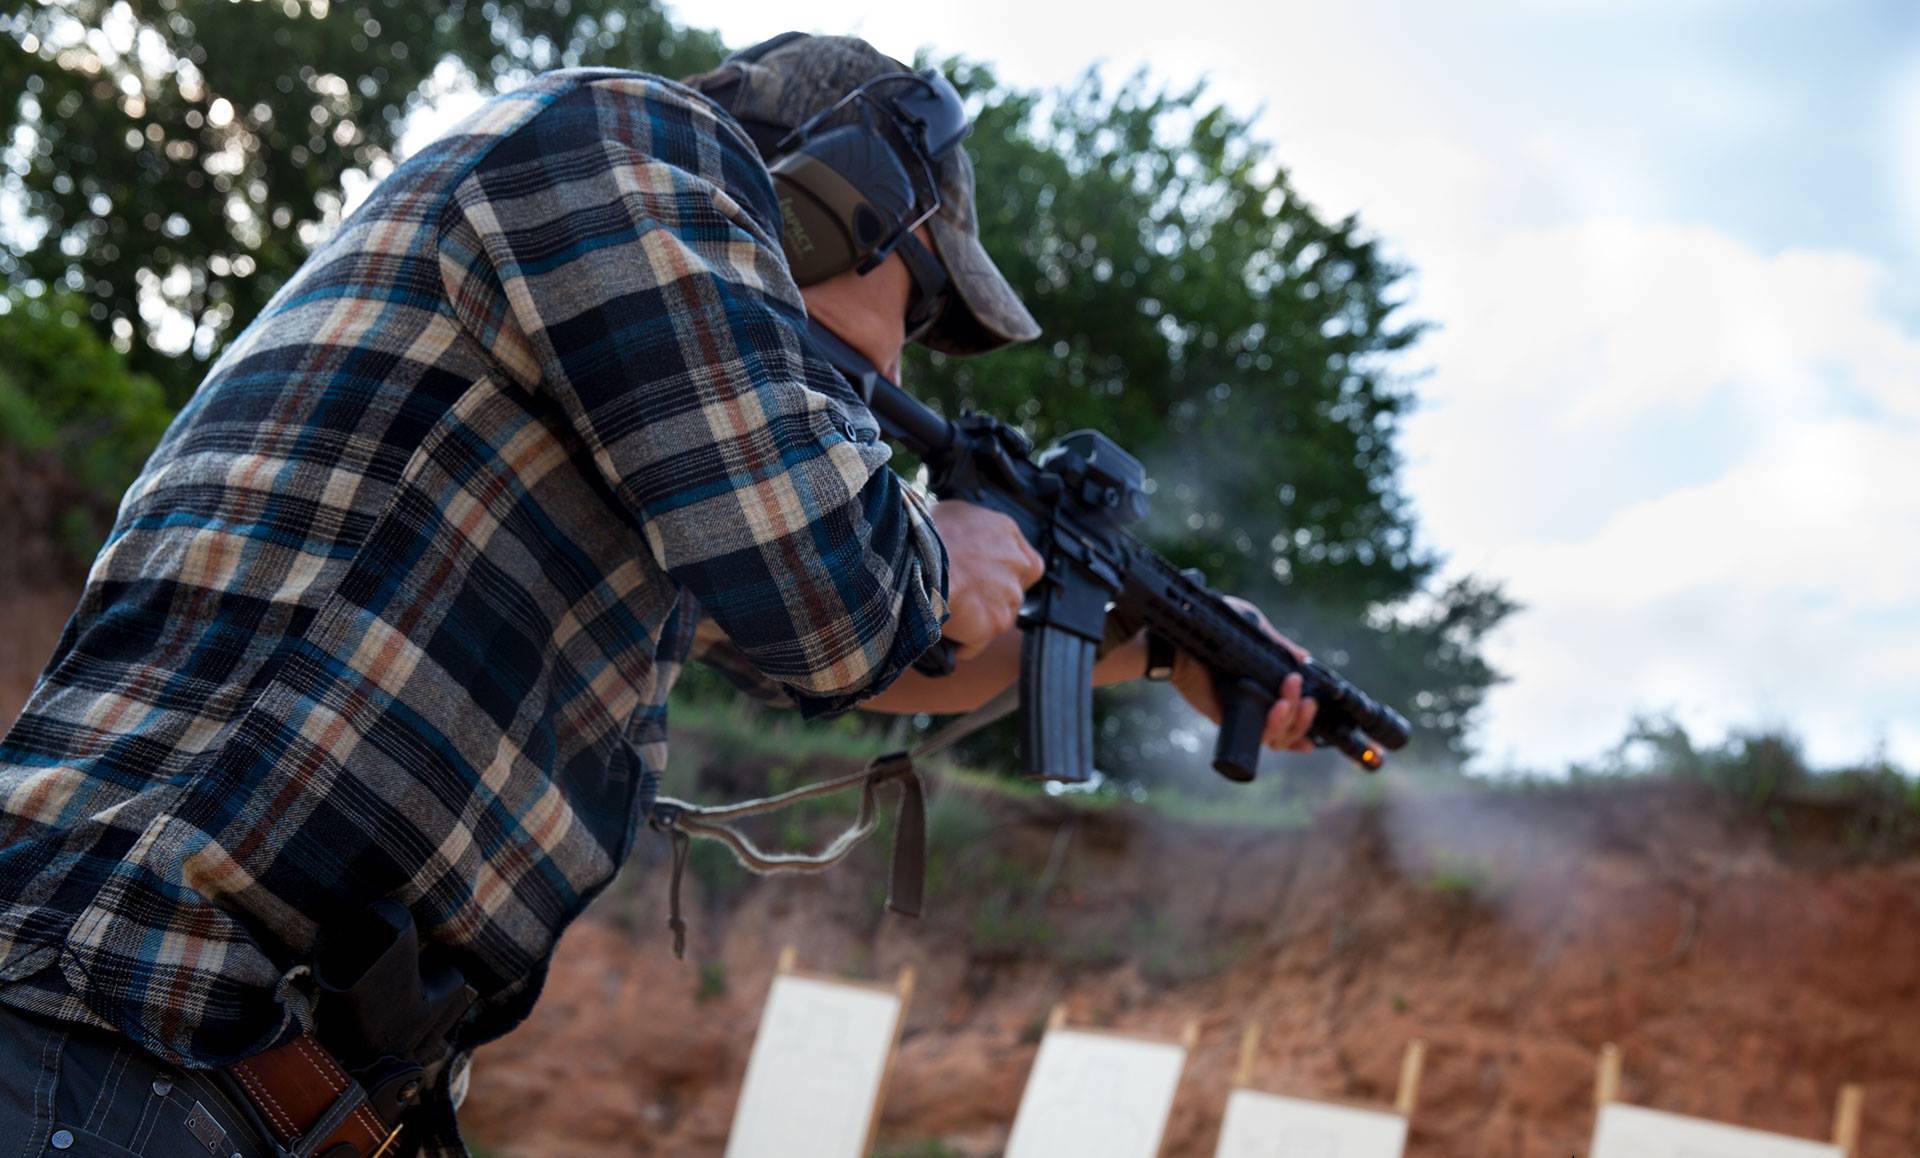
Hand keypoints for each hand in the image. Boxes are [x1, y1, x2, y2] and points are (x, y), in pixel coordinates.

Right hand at [931, 500, 1045, 659]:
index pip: (1026, 561)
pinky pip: (977, 642)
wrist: (916, 562)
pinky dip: (961, 642)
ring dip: (977, 621)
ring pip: (998, 618)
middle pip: (1013, 592)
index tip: (986, 579)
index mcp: (1007, 533)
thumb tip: (967, 538)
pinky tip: (942, 629)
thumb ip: (974, 529)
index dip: (1006, 574)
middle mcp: (1017, 563)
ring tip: (948, 612)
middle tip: (963, 597)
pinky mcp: (996, 623)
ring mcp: (1009, 596)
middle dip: (992, 599)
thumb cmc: (926, 535)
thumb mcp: (955, 513)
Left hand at [1167, 597, 1318, 752]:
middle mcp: (1256, 701)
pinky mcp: (1228, 718)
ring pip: (1277, 736)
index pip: (1291, 707)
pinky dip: (1273, 733)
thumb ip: (1278, 645)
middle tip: (1304, 698)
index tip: (1316, 707)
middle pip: (1290, 727)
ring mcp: (1244, 711)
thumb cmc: (1215, 627)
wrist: (1184, 635)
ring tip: (1285, 702)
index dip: (1306, 715)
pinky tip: (1284, 721)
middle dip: (1302, 716)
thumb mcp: (1254, 631)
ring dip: (1290, 723)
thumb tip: (1305, 658)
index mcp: (1264, 682)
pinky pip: (1256, 737)